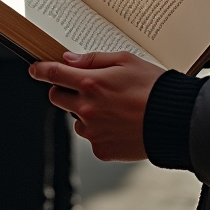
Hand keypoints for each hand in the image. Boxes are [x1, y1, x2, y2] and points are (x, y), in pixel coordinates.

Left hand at [28, 50, 161, 160]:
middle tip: (83, 87)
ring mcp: (93, 132)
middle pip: (57, 98)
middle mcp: (87, 109)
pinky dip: (100, 131)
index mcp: (91, 83)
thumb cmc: (154, 87)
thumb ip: (93, 60)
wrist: (174, 120)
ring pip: (76, 119)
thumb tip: (69, 59)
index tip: (35, 68)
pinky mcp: (102, 150)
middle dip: (64, 90)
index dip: (40, 70)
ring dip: (85, 112)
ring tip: (113, 108)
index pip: (54, 74)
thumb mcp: (125, 60)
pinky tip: (119, 124)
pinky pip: (92, 138)